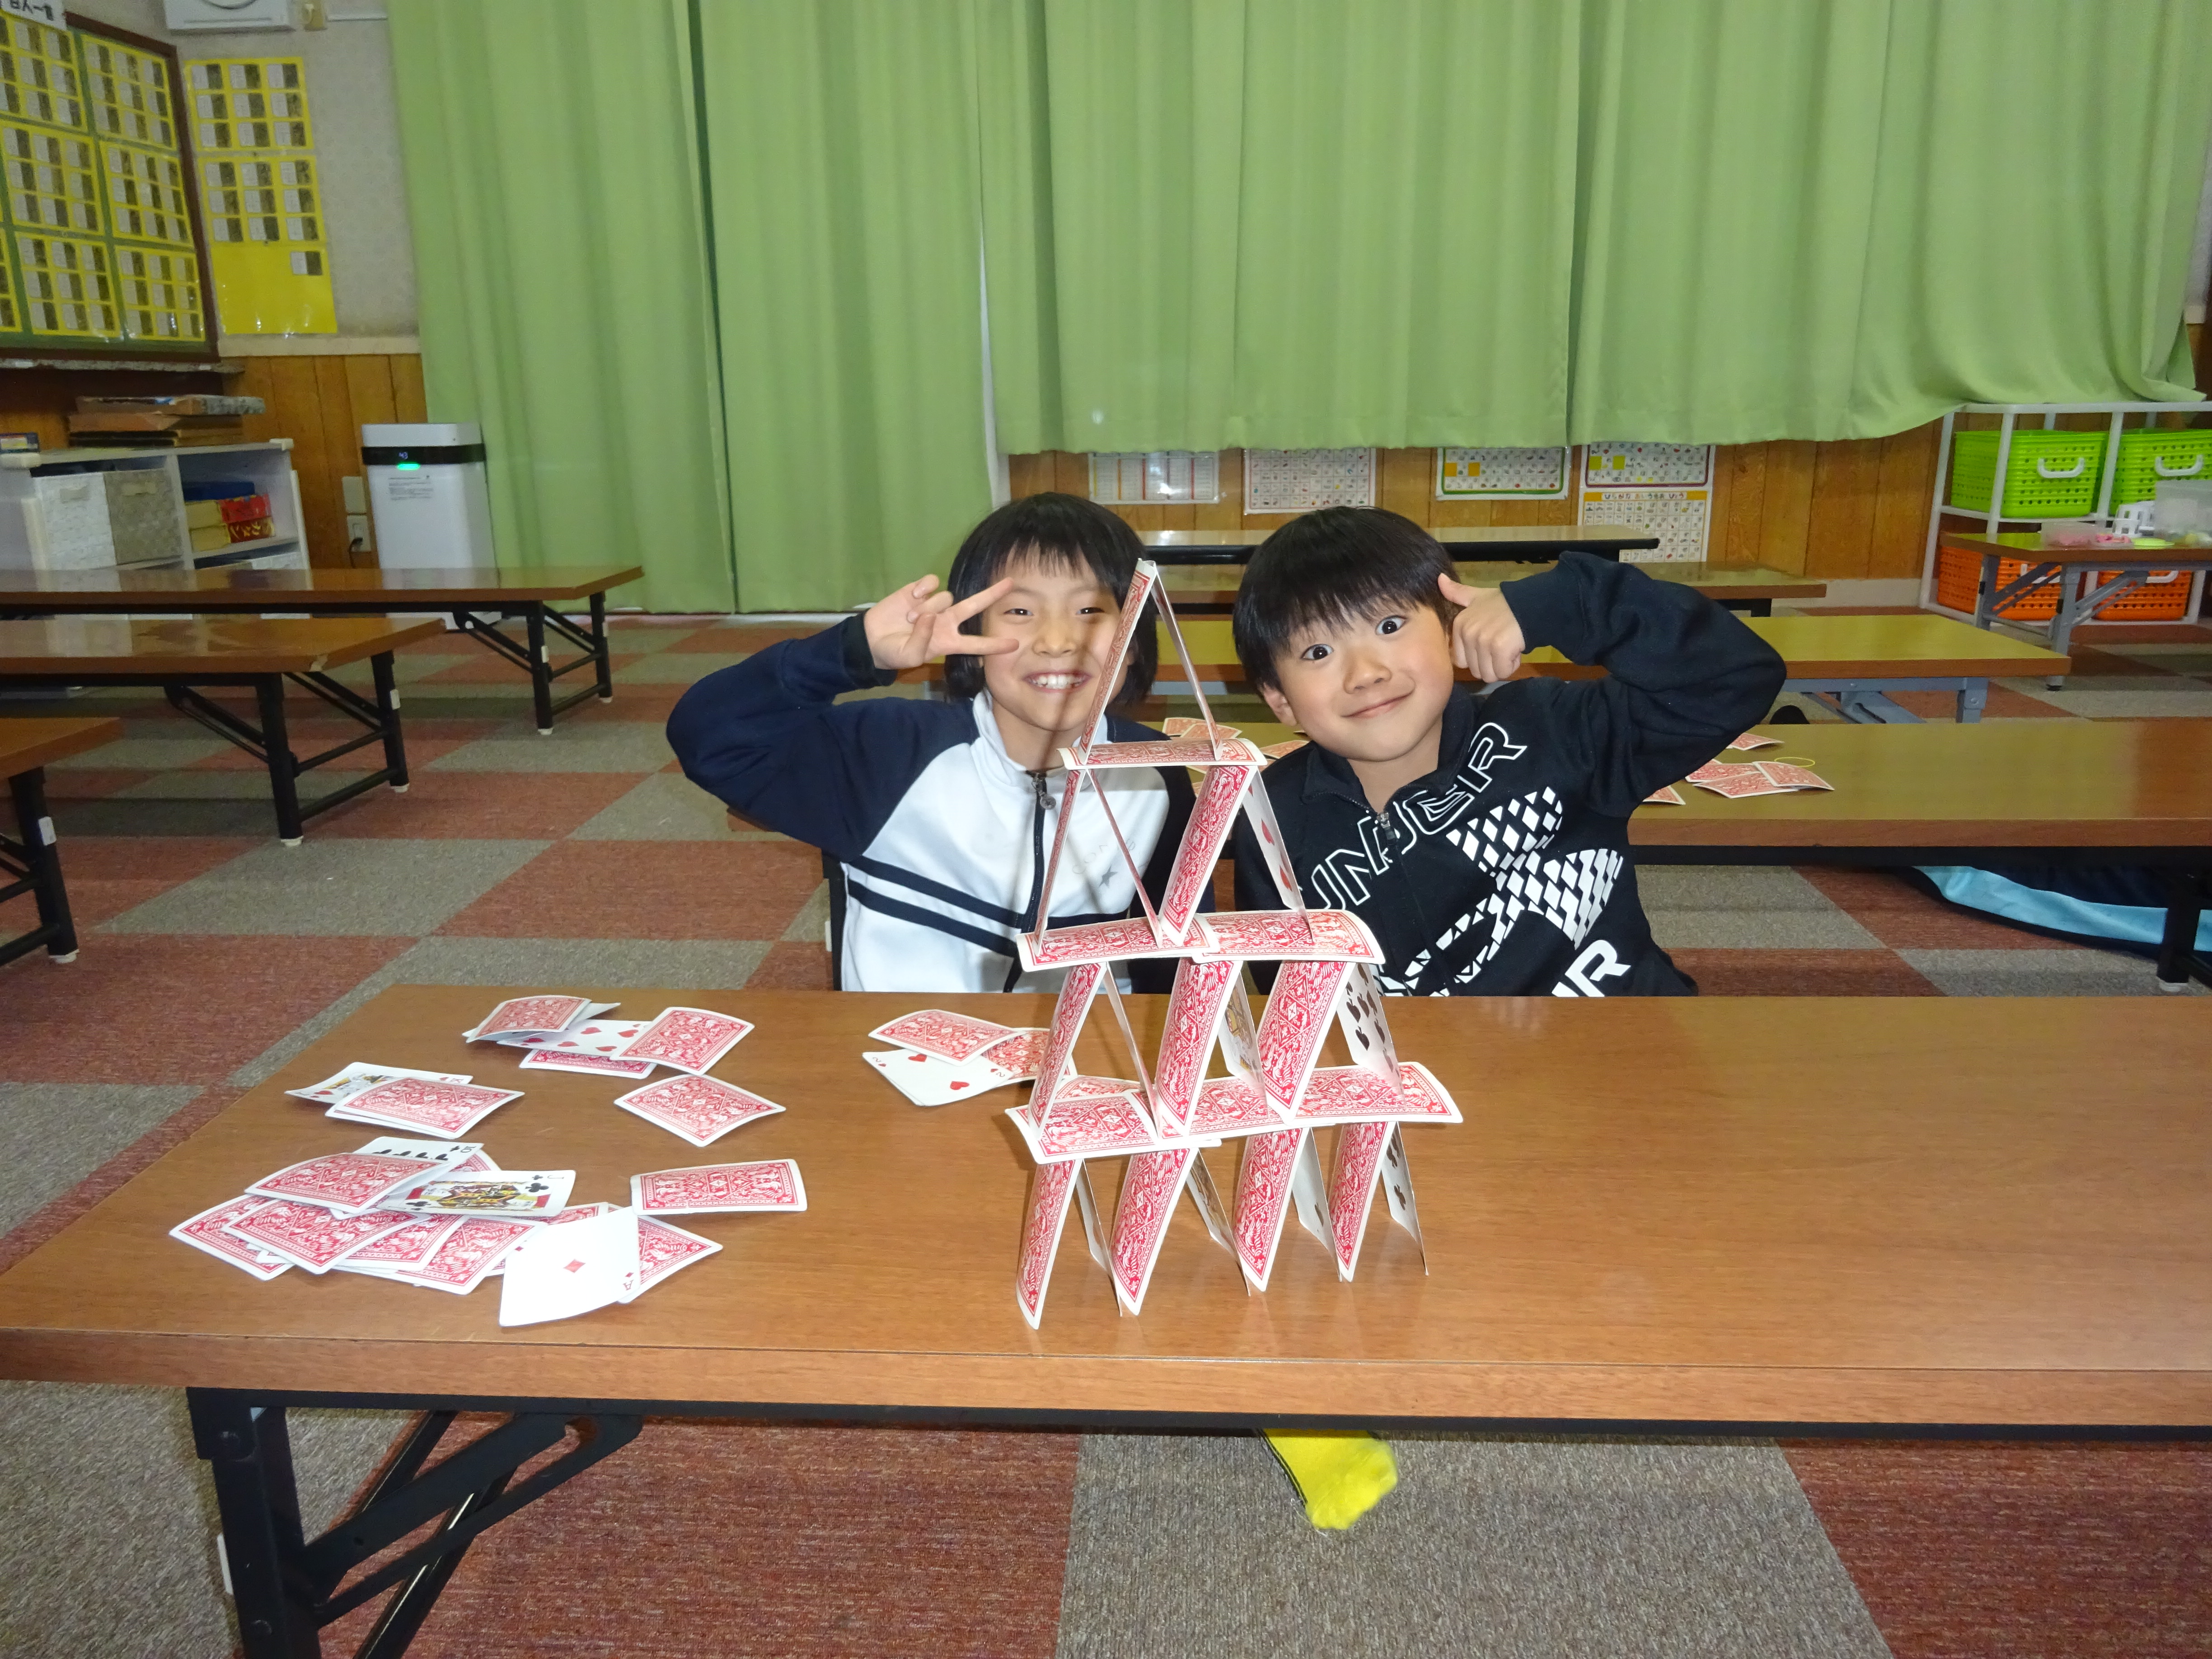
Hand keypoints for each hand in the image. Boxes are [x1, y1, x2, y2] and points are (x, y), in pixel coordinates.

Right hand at [863, 574, 1019, 671]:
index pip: (977, 644)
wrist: (871, 638)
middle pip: (975, 605)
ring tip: (909, 619)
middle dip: (993, 594)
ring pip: (946, 597)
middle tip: (1011, 583)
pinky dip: (923, 589)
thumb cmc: (894, 653)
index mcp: (949, 642)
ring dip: (928, 607)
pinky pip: (931, 583)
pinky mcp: (920, 590)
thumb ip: (922, 640)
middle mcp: (947, 621)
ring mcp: (935, 604)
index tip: (1015, 645)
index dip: (994, 645)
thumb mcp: (908, 656)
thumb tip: (930, 615)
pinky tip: (913, 597)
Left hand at [1437, 572, 1525, 681]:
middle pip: (1475, 670)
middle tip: (1502, 646)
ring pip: (1488, 674)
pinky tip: (1516, 650)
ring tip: (1508, 648)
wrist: (1529, 603)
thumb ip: (1457, 592)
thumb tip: (1439, 578)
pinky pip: (1502, 672)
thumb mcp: (1477, 596)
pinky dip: (1512, 666)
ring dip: (1501, 667)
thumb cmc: (1503, 603)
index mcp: (1459, 626)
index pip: (1461, 662)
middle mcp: (1467, 634)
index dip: (1478, 658)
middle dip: (1491, 664)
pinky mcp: (1499, 648)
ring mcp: (1482, 641)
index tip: (1490, 644)